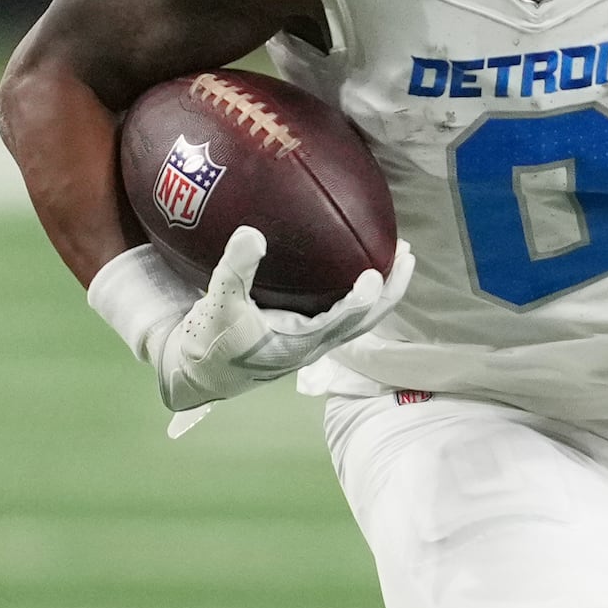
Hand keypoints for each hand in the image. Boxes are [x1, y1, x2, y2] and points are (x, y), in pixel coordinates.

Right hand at [91, 228, 415, 415]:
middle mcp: (314, 344)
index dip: (363, 300)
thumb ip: (235, 270)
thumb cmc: (210, 344)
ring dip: (381, 292)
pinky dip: (358, 293)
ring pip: (359, 319)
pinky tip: (356, 267)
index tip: (377, 274)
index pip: (342, 321)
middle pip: (366, 320)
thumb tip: (252, 233)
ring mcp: (313, 340)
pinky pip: (343, 314)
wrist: (200, 374)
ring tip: (396, 257)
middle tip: (407, 254)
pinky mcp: (305, 335)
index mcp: (299, 342)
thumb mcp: (217, 305)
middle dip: (391, 290)